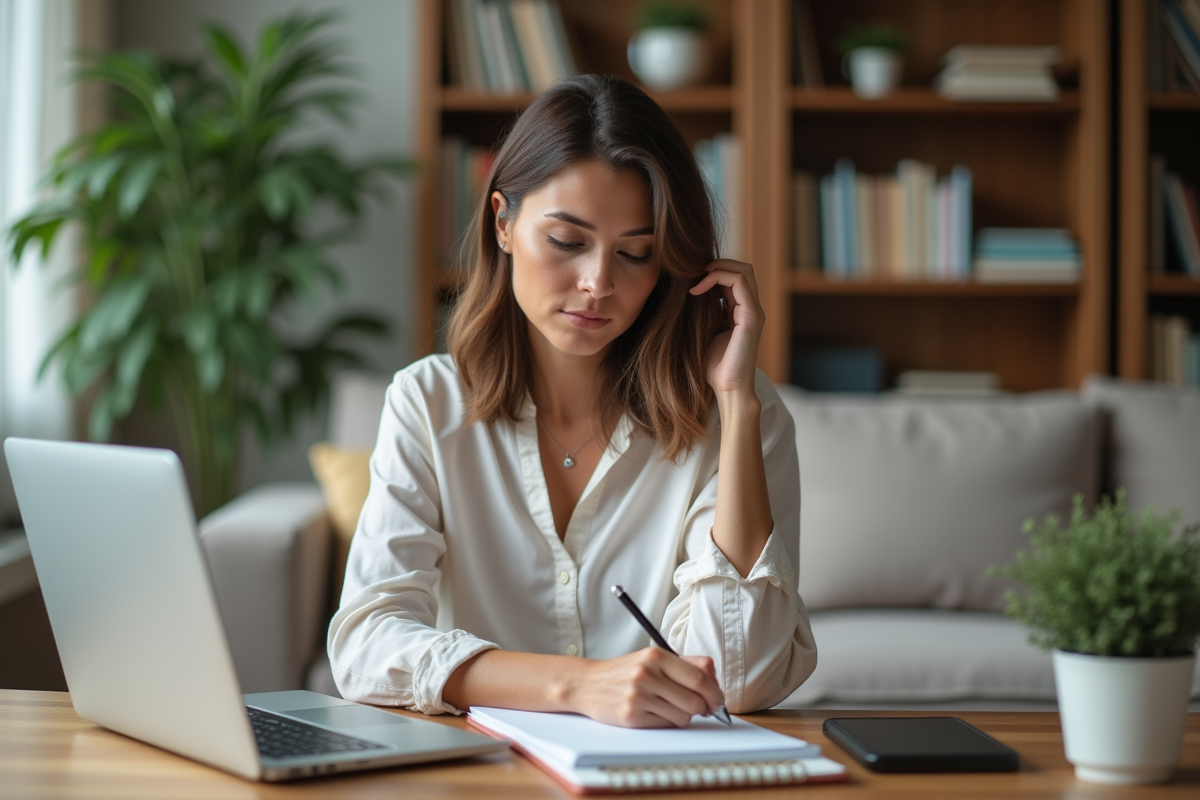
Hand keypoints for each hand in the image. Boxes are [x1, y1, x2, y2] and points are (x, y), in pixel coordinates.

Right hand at [570, 648, 723, 727]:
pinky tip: (654, 713)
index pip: (700, 678)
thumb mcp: (653, 659)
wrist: (588, 683)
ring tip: (670, 707)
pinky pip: (666, 725)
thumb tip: (714, 679)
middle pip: (696, 700)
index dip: (715, 692)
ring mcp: (638, 696)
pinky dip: (667, 722)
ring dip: (684, 716)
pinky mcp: (631, 716)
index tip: (717, 699)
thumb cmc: (625, 672)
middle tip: (702, 708)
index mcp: (656, 656)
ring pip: (683, 716)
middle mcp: (647, 674)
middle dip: (704, 708)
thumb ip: (686, 664)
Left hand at [688, 259, 763, 394]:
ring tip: (695, 280)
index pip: (734, 276)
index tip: (689, 280)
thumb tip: (688, 293)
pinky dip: (717, 278)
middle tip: (692, 274)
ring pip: (743, 270)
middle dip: (716, 264)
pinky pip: (740, 282)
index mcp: (742, 312)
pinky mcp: (751, 317)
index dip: (712, 271)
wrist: (727, 389)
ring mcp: (754, 312)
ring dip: (716, 268)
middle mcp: (751, 309)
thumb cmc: (714, 368)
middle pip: (742, 268)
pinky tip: (697, 290)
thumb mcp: (706, 332)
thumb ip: (705, 313)